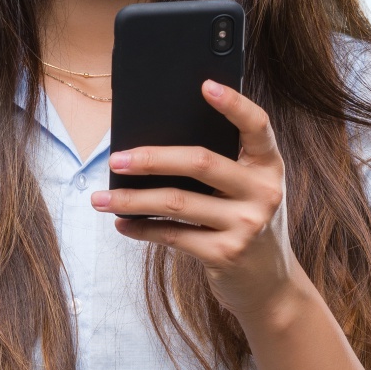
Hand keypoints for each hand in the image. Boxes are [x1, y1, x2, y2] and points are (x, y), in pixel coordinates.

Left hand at [91, 80, 300, 317]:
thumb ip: (220, 165)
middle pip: (200, 162)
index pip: (257, 125)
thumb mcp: (246, 190)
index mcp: (269, 165)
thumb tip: (149, 145)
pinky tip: (121, 223)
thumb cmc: (245, 221)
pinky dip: (141, 228)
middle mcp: (264, 192)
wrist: (270, 285)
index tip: (205, 85)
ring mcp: (247, 225)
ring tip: (100, 199)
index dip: (234, 103)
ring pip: (176, 202)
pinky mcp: (226, 254)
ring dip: (131, 199)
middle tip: (114, 160)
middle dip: (150, 158)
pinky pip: (172, 235)